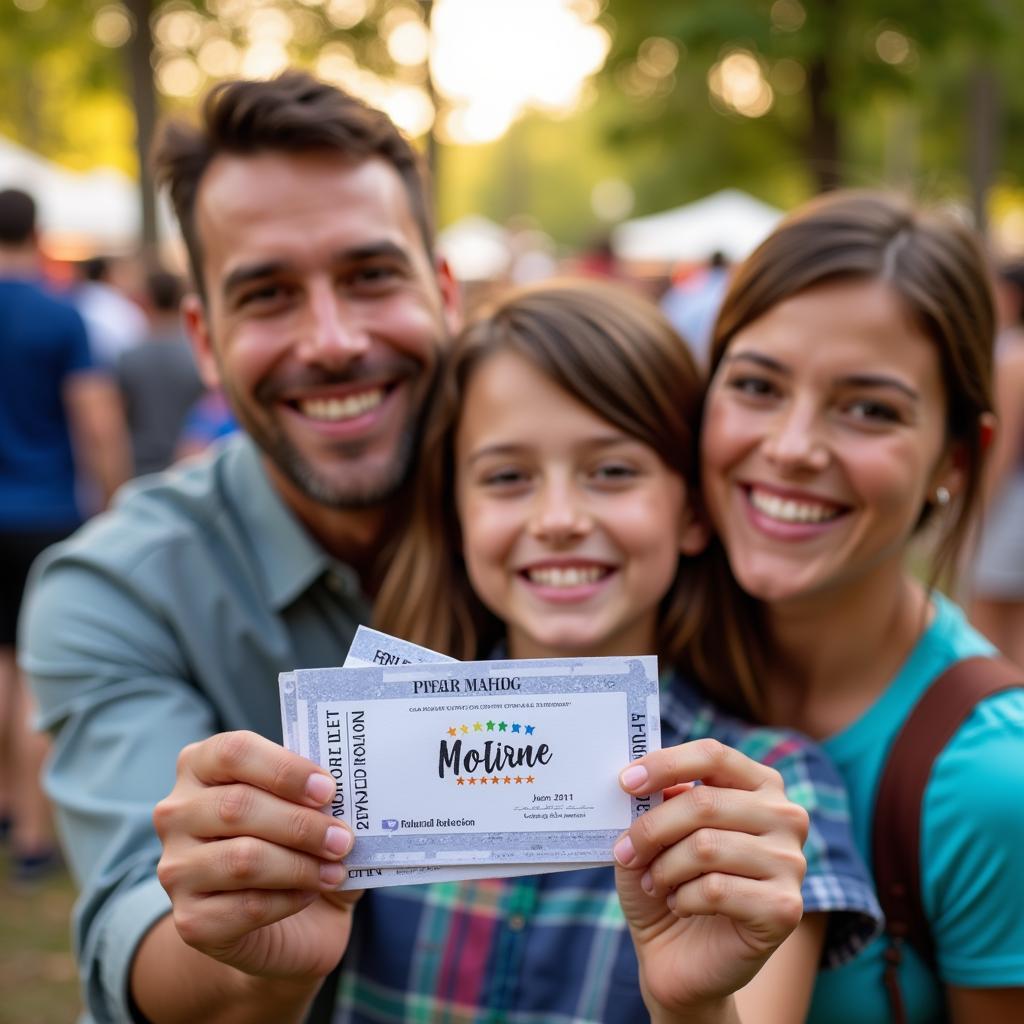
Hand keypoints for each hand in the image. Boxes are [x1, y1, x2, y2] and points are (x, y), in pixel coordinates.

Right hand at [153, 730, 360, 981]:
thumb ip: (320, 793)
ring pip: (242, 859)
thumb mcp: (310, 808)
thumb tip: (352, 789)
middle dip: (300, 824)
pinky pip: (246, 907)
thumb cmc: (296, 843)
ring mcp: (176, 868)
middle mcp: (177, 812)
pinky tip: (310, 893)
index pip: (233, 752)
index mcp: (202, 765)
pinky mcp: (189, 920)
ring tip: (336, 869)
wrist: (286, 920)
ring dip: (300, 864)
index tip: (328, 788)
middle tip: (342, 838)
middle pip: (237, 806)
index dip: (284, 769)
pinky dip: (289, 900)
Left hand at [612, 739, 807, 1018]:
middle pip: (704, 803)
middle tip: (625, 852)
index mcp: (759, 785)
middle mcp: (785, 817)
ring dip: (664, 868)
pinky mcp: (785, 909)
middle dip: (652, 829)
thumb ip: (651, 802)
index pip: (712, 755)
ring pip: (706, 847)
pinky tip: (680, 905)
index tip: (626, 783)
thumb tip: (638, 781)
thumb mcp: (653, 835)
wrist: (680, 959)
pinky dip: (683, 899)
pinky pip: (717, 890)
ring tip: (654, 882)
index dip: (666, 765)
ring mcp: (792, 863)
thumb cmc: (667, 882)